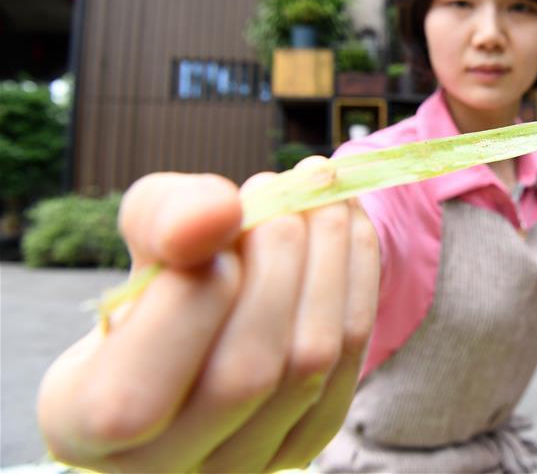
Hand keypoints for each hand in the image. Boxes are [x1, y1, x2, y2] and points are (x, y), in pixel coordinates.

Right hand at [37, 157, 379, 472]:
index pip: (137, 395)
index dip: (192, 299)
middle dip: (276, 260)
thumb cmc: (163, 278)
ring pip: (309, 364)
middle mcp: (166, 467)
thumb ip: (162, 218)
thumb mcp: (144, 237)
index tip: (224, 214)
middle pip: (244, 374)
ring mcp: (246, 462)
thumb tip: (217, 213)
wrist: (215, 319)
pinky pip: (350, 357)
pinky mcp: (306, 439)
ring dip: (328, 257)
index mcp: (87, 427)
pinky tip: (349, 221)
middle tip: (282, 183)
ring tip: (320, 189)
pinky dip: (357, 275)